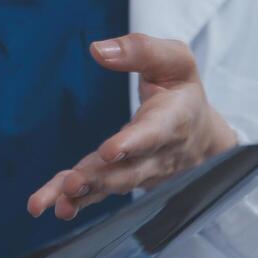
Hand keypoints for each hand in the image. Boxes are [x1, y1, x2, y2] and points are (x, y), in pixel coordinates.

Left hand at [28, 34, 237, 219]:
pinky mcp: (122, 181)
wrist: (202, 134)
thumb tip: (97, 50)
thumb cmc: (182, 91)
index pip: (154, 133)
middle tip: (73, 184)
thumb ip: (141, 51)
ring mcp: (141, 173)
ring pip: (111, 187)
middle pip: (129, 171)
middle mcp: (158, 154)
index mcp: (173, 120)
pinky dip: (77, 202)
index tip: (109, 151)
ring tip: (58, 205)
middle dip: (101, 179)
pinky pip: (98, 193)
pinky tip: (55, 207)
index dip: (133, 144)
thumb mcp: (175, 61)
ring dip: (84, 196)